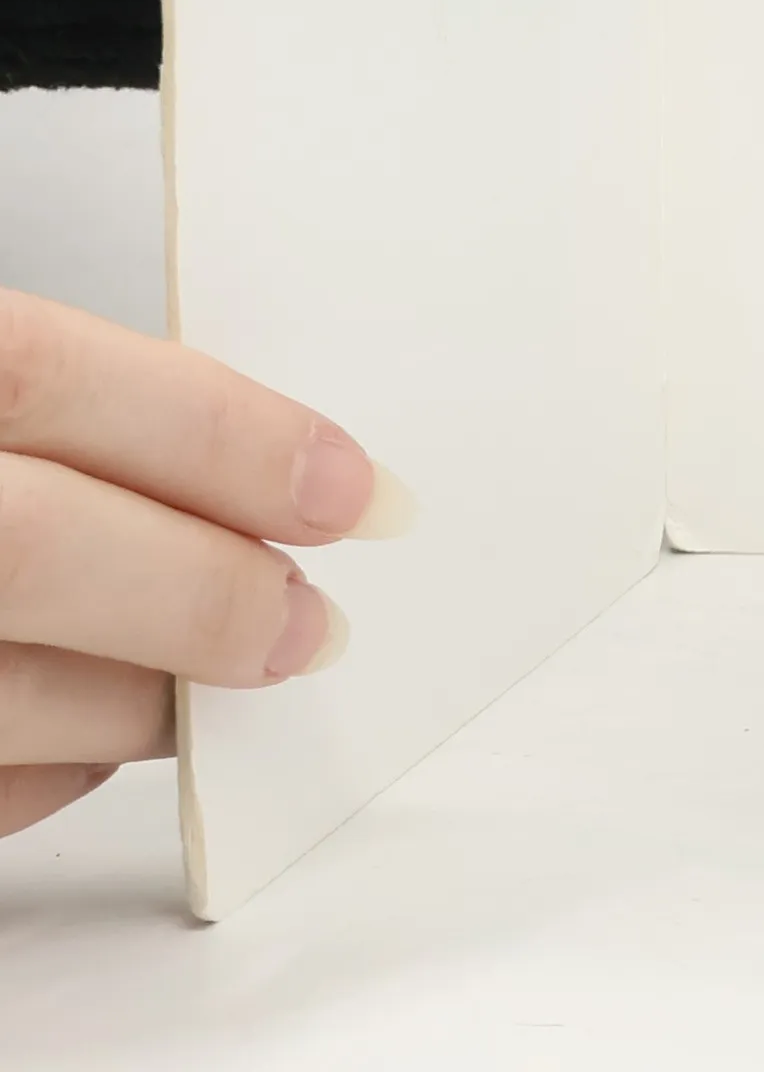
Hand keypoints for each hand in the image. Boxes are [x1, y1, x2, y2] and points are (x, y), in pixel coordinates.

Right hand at [0, 291, 410, 841]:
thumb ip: (46, 403)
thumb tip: (248, 462)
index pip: (43, 372)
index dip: (218, 431)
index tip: (350, 487)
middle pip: (28, 548)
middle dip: (202, 594)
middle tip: (310, 623)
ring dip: (135, 698)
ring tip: (215, 679)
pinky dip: (41, 773)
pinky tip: (89, 733)